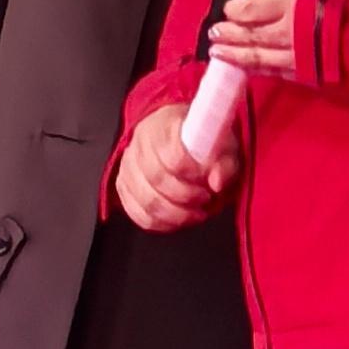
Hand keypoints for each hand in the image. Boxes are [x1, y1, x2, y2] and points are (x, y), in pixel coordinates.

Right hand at [117, 100, 242, 231]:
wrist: (180, 138)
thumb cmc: (201, 142)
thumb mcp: (224, 146)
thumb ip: (225, 163)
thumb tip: (218, 182)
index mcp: (164, 126)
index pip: (171, 154)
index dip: (192, 174)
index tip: (209, 184)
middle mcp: (140, 144)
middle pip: (156, 179)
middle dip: (186, 197)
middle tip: (206, 198)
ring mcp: (128, 166)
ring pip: (146, 201)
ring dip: (176, 214)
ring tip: (196, 210)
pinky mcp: (124, 187)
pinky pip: (138, 214)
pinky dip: (162, 222)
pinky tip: (179, 218)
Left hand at [207, 0, 302, 81]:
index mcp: (292, 4)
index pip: (252, 9)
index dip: (236, 9)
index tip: (229, 9)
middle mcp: (290, 31)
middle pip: (251, 34)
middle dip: (229, 34)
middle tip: (214, 32)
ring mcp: (299, 56)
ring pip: (259, 57)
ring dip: (236, 55)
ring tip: (218, 52)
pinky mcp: (309, 73)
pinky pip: (279, 73)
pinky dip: (261, 70)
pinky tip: (250, 69)